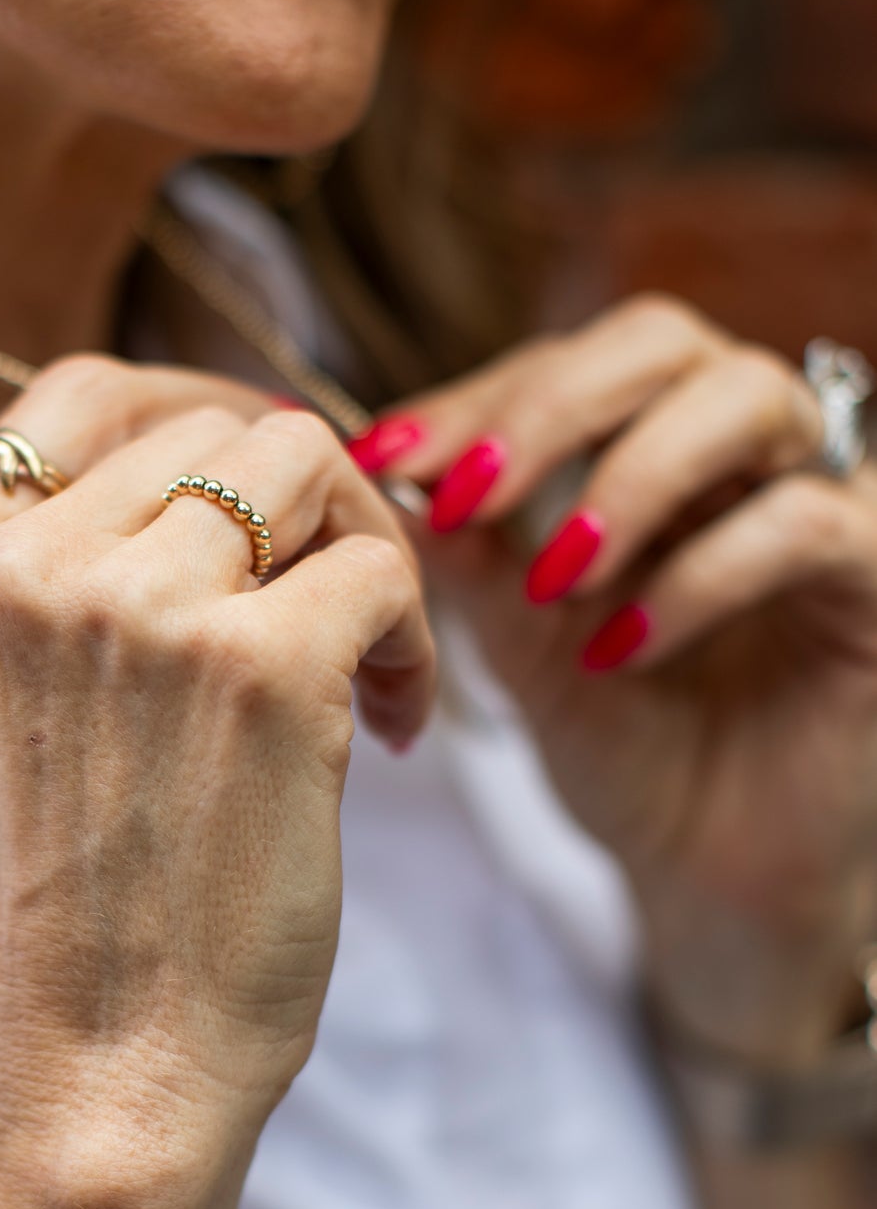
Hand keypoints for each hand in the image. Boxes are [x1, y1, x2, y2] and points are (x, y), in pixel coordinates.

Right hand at [0, 357, 435, 1201]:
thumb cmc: (89, 897)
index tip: (256, 526)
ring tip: (371, 663)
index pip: (90, 395)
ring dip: (363, 548)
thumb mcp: (18, 701)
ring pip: (303, 458)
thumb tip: (241, 434)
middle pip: (215, 425)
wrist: (110, 1067)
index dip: (201, 435)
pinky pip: (383, 567)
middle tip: (330, 616)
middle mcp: (17, 568)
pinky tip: (398, 728)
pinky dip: (415, 640)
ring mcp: (131, 608)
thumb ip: (73, 562)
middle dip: (298, 508)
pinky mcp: (254, 666)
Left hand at [367, 297, 876, 1063]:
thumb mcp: (519, 642)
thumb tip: (385, 465)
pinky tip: (621, 650)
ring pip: (749, 396)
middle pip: (660, 338)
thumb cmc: (622, 741)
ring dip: (631, 480)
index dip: (475, 397)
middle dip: (548, 409)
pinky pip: (803, 524)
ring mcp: (825, 494)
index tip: (383, 456)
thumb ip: (468, 552)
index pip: (566, 360)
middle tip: (468, 495)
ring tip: (554, 580)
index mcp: (654, 437)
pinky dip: (698, 577)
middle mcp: (746, 445)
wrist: (707, 870)